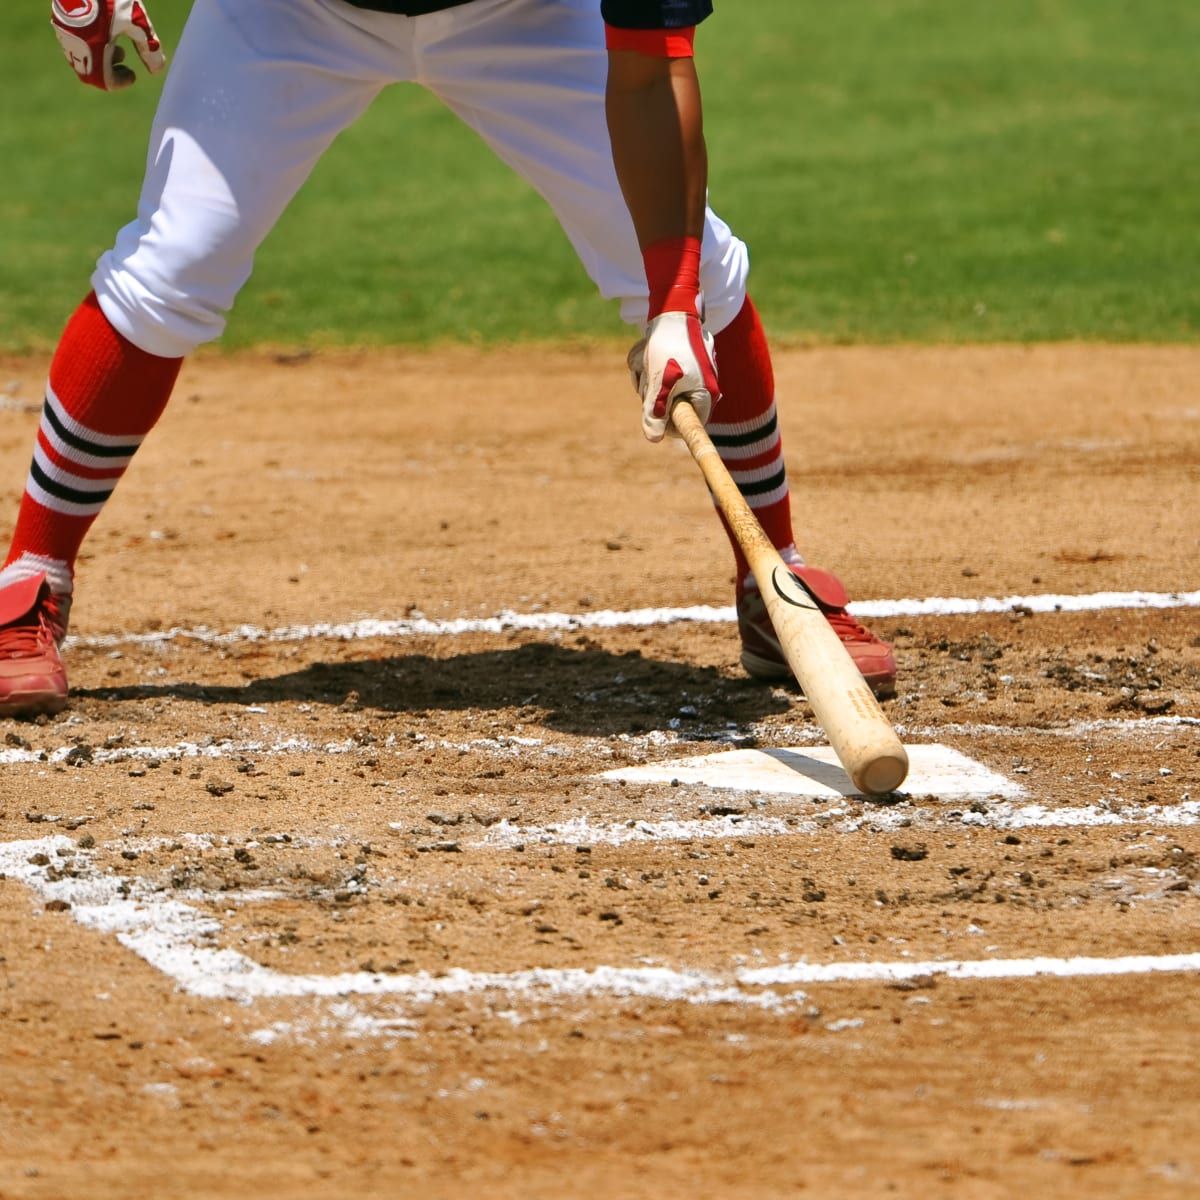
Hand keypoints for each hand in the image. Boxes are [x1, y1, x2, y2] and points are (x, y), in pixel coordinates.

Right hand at [51, 0, 165, 90]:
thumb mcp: (136, 20)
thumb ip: (148, 46)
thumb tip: (157, 69)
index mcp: (93, 48)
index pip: (105, 80)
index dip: (121, 81)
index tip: (132, 74)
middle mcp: (75, 44)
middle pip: (90, 73)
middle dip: (108, 71)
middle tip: (122, 58)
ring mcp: (64, 32)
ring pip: (81, 58)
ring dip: (100, 57)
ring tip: (116, 43)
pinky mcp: (58, 19)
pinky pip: (74, 43)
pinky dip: (89, 45)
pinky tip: (103, 31)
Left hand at [627, 310, 719, 442]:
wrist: (671, 310)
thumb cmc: (669, 346)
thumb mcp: (659, 383)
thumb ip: (655, 412)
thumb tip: (653, 438)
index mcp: (707, 395)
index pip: (689, 426)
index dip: (668, 425)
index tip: (654, 416)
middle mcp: (704, 387)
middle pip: (671, 409)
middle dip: (654, 397)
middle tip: (649, 379)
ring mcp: (693, 375)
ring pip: (662, 393)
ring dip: (648, 380)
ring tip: (648, 362)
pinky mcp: (681, 364)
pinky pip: (660, 377)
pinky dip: (650, 369)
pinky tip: (649, 355)